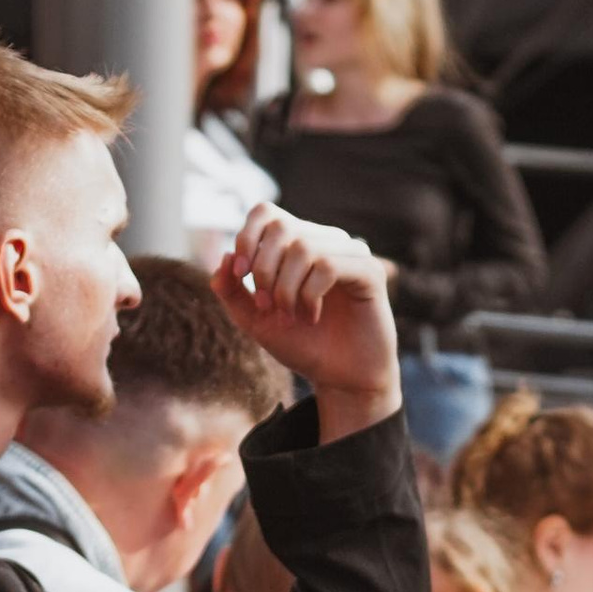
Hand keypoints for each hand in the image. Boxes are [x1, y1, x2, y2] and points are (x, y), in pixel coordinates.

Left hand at [217, 203, 399, 437]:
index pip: (266, 213)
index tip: (240, 274)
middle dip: (264, 269)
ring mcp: (349, 253)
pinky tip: (312, 317)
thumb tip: (223, 258)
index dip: (246, 238)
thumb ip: (232, 292)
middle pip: (281, 227)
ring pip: (304, 247)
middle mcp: (324, 240)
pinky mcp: (369, 271)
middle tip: (266, 305)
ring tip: (291, 317)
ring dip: (286, 289)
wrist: (340, 379)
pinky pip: (329, 266)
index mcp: (297, 243)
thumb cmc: (303, 346)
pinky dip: (310, 295)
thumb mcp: (256, 320)